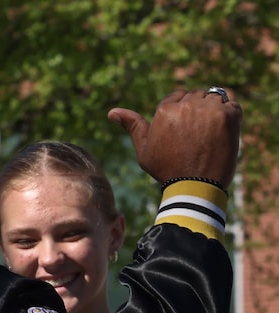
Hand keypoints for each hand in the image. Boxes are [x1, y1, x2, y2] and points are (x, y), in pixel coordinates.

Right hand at [108, 88, 241, 187]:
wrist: (194, 187)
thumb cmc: (166, 170)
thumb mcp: (144, 149)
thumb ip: (132, 126)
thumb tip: (111, 112)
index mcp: (165, 109)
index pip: (177, 96)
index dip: (180, 114)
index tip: (181, 133)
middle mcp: (188, 104)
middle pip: (196, 95)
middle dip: (196, 111)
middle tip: (194, 138)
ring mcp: (210, 108)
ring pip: (214, 98)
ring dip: (213, 112)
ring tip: (207, 136)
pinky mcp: (229, 115)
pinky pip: (232, 105)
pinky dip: (229, 117)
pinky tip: (220, 135)